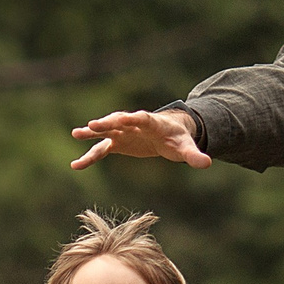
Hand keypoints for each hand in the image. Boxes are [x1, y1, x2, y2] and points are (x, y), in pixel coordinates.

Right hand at [69, 109, 210, 169]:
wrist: (168, 135)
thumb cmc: (178, 139)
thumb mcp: (186, 148)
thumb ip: (194, 155)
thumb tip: (207, 162)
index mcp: (152, 122)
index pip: (142, 118)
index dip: (133, 118)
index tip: (123, 119)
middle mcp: (134, 124)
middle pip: (119, 121)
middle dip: (107, 123)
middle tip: (92, 124)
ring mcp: (123, 133)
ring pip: (105, 132)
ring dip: (92, 133)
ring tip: (76, 134)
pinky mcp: (117, 143)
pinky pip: (101, 150)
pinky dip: (89, 157)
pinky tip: (75, 165)